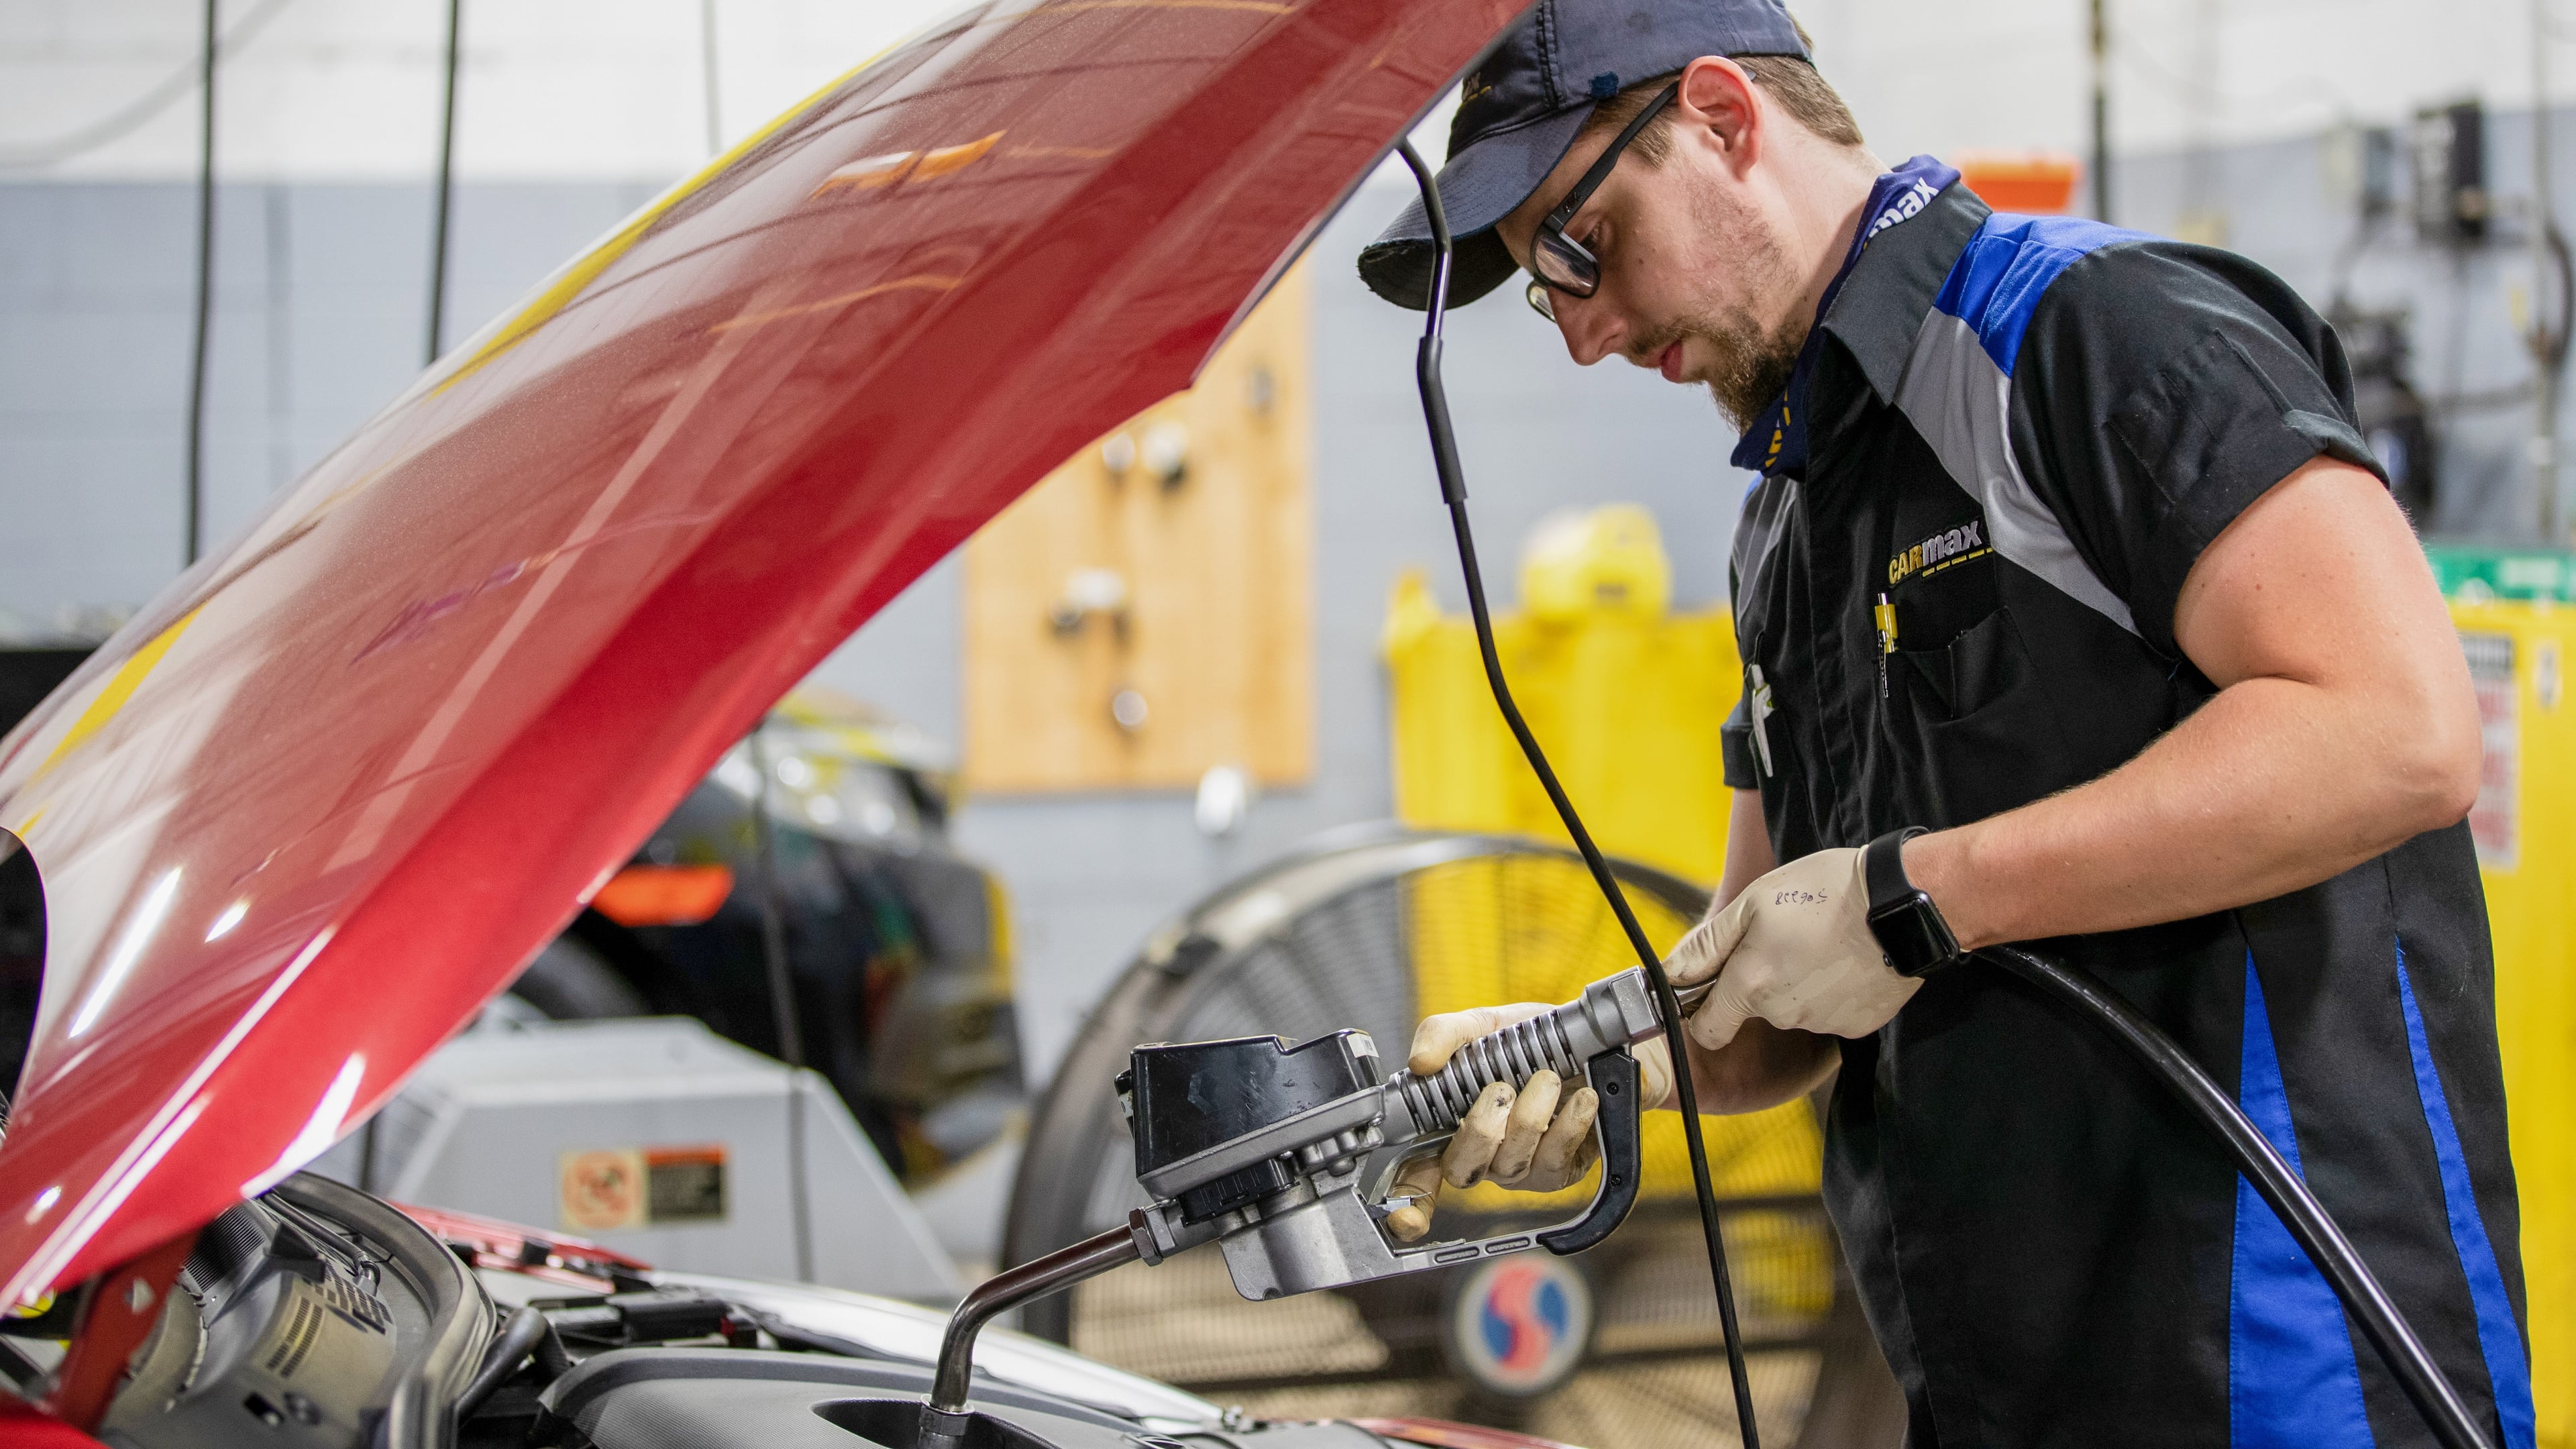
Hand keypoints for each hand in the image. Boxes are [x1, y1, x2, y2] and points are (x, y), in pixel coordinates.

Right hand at [1382, 1001, 1672, 1241]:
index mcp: (1449, 1122)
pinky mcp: (1559, 1171)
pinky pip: (1555, 1163)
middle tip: (1501, 1088)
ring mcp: (1520, 1168)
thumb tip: (1419, 1063)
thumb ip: (1445, 1034)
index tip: (1406, 1220)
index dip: (1409, 1201)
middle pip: (1462, 1170)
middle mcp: (1481, 1154)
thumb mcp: (1484, 1025)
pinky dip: (1569, 1125)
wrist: (1596, 1042)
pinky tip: (1582, 1098)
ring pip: (1511, 1165)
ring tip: (1548, 1078)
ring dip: (1531, 1117)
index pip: (1417, 1173)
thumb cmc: (1532, 1038)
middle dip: (1480, 1130)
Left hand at [1665, 846, 1919, 1050]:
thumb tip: (1672, 974)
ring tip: (1821, 942)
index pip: (1707, 1030)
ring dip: (1798, 984)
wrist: (1902, 902)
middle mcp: (1783, 1014)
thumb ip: (1707, 945)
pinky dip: (1833, 991)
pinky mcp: (1858, 1025)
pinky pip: (1831, 1013)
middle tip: (1783, 940)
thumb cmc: (1825, 891)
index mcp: (1750, 986)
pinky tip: (1845, 959)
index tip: (1714, 984)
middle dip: (1758, 983)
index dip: (1704, 1008)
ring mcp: (1824, 1023)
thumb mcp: (1753, 903)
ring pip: (1795, 1010)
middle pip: (1754, 1012)